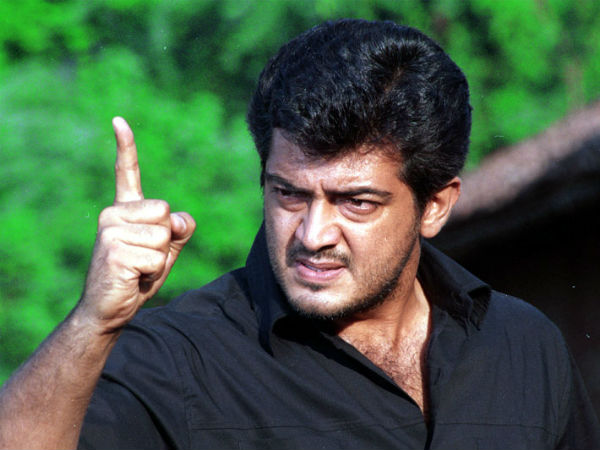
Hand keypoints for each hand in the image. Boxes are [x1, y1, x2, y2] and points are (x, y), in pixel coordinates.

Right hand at [78, 117, 195, 332]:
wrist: (111, 309)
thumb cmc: (139, 275)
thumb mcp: (166, 249)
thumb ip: (179, 229)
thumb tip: (178, 219)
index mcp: (124, 210)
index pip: (126, 173)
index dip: (125, 147)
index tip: (118, 120)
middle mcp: (113, 214)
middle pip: (166, 212)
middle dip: (166, 240)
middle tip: (145, 258)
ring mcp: (110, 230)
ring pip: (164, 235)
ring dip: (160, 259)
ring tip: (139, 268)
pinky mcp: (114, 250)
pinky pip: (158, 257)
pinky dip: (154, 273)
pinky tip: (134, 278)